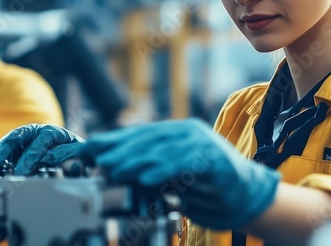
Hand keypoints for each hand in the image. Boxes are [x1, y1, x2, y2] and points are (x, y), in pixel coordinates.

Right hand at [0, 124, 83, 183]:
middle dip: (4, 149)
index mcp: (49, 132)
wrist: (68, 155)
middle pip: (14, 138)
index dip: (30, 156)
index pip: (39, 141)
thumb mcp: (74, 153)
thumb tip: (48, 161)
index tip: (23, 171)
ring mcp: (16, 145)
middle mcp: (30, 135)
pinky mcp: (7, 155)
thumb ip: (64, 155)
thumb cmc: (72, 153)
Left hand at [80, 119, 280, 229]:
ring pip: (162, 149)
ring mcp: (202, 143)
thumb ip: (147, 170)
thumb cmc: (208, 189)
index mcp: (174, 134)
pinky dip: (164, 170)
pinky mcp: (215, 159)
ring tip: (114, 169)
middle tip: (94, 160)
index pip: (135, 135)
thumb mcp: (171, 179)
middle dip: (117, 150)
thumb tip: (109, 170)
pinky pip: (185, 163)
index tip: (83, 151)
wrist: (248, 197)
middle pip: (146, 138)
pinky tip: (146, 178)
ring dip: (135, 160)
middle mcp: (186, 133)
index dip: (108, 142)